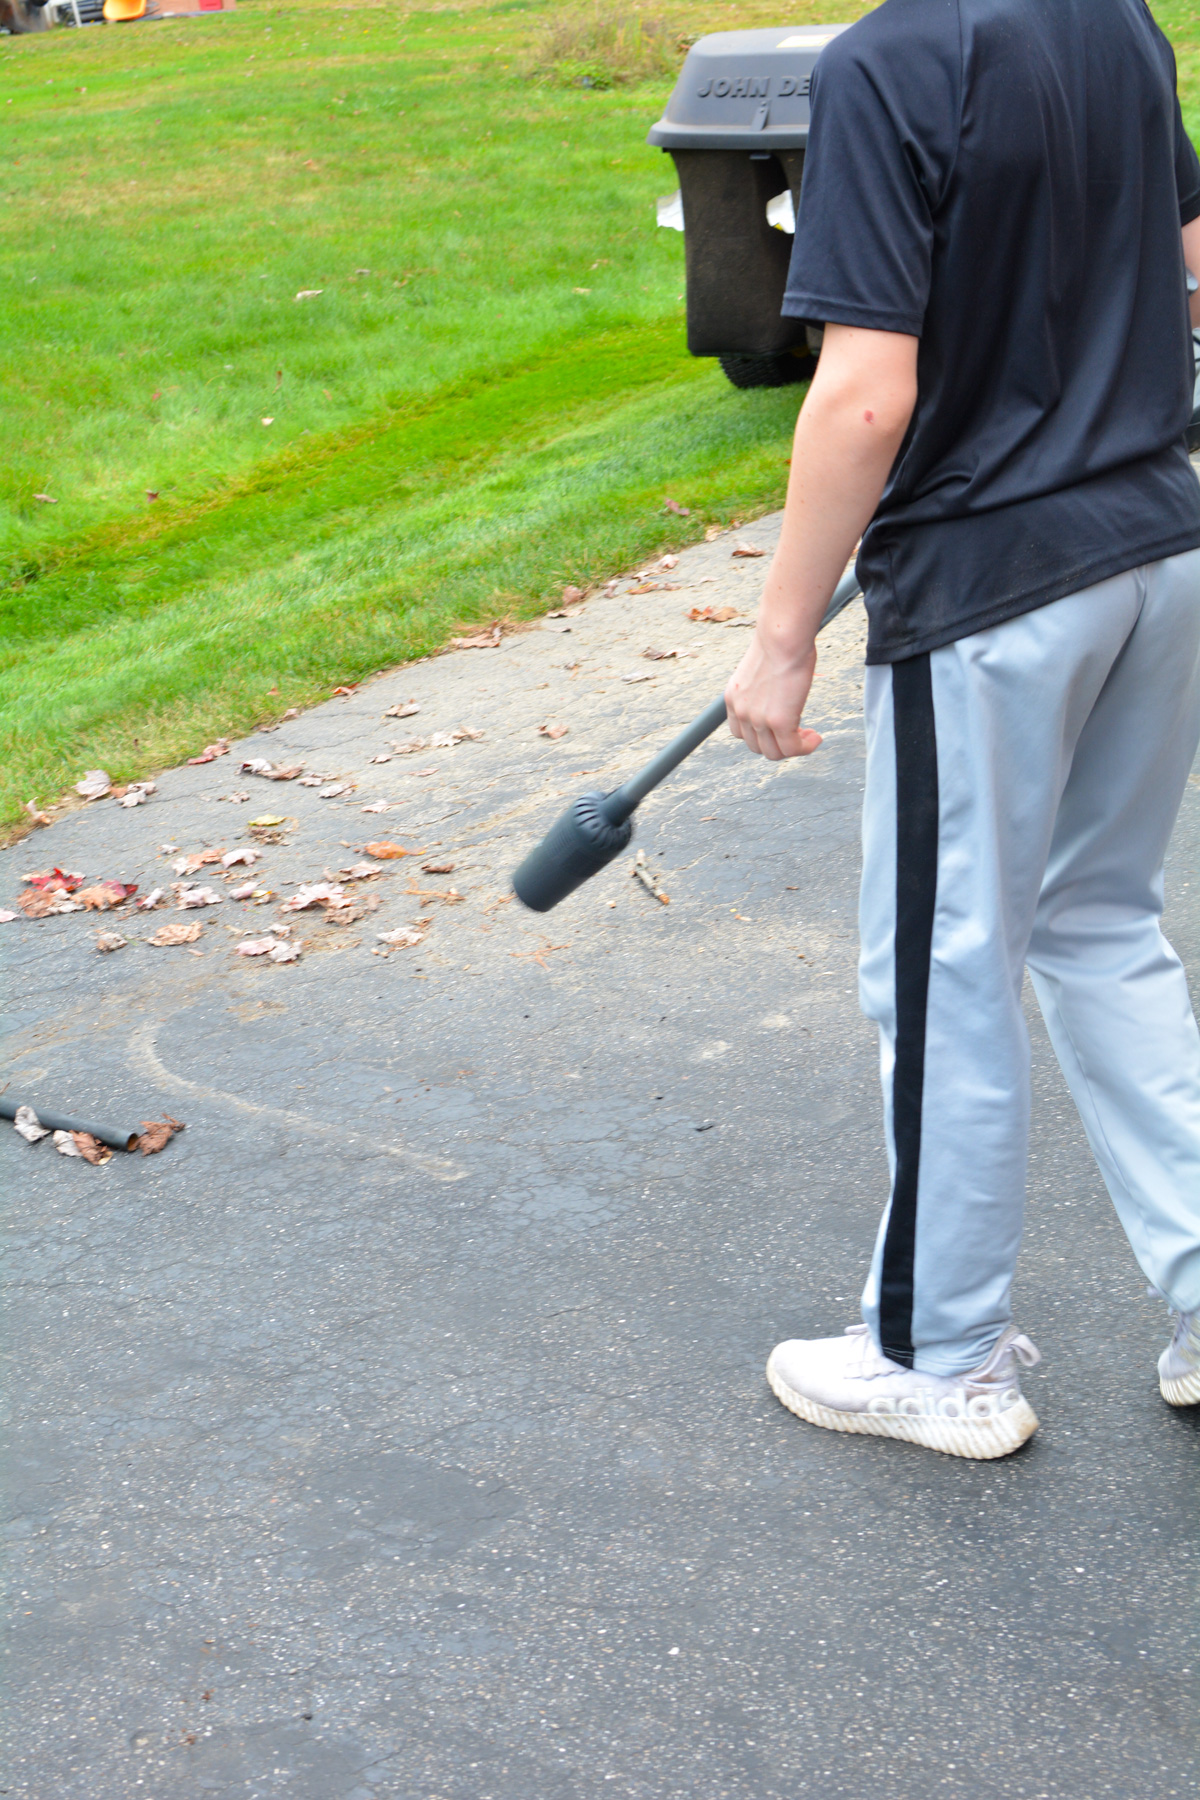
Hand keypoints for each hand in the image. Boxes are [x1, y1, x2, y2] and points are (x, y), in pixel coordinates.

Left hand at [724, 627, 822, 760]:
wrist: (782, 636)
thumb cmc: (779, 641)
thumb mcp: (760, 667)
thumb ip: (763, 685)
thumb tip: (778, 689)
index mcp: (733, 698)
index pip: (740, 733)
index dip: (761, 735)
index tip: (779, 726)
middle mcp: (741, 711)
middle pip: (757, 747)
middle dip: (778, 743)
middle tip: (799, 732)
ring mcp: (758, 720)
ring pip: (774, 753)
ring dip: (794, 748)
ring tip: (809, 736)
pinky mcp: (779, 722)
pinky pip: (793, 749)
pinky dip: (806, 748)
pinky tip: (817, 738)